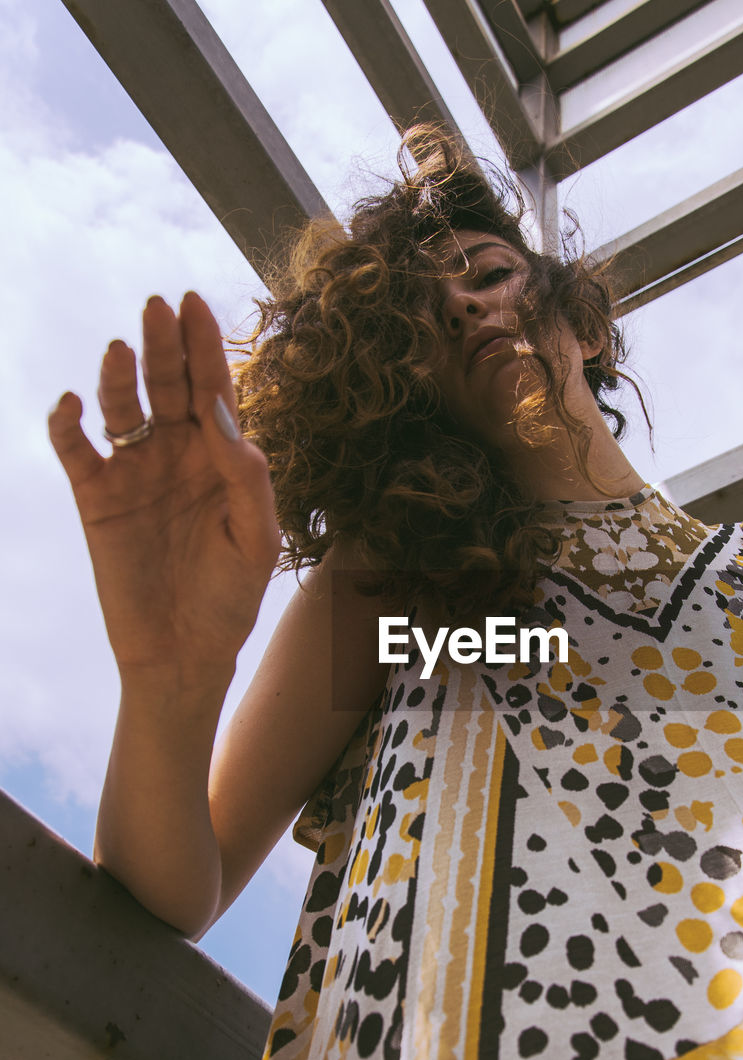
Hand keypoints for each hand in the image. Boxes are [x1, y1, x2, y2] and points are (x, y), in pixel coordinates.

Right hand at [49, 293, 280, 683]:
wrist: (183, 652)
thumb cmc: (230, 598)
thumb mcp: (256, 539)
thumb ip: (246, 476)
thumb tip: (220, 410)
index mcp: (221, 459)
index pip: (214, 390)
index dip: (204, 346)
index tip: (194, 304)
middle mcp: (177, 455)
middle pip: (169, 385)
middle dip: (164, 345)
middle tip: (157, 306)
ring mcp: (135, 472)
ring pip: (123, 408)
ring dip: (119, 377)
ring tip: (120, 352)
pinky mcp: (97, 497)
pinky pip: (76, 450)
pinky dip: (68, 424)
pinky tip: (74, 404)